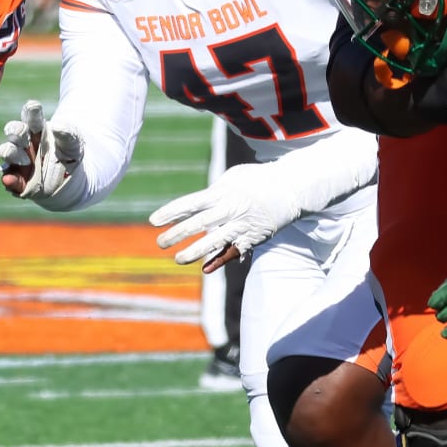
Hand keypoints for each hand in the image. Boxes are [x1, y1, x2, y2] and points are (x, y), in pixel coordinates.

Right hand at [0, 100, 82, 201]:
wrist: (73, 181)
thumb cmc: (70, 156)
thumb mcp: (74, 144)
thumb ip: (67, 133)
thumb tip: (57, 125)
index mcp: (36, 130)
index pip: (31, 116)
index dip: (31, 111)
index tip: (33, 106)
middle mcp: (24, 143)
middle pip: (13, 131)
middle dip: (15, 131)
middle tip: (23, 134)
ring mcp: (18, 161)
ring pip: (6, 152)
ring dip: (10, 153)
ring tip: (24, 160)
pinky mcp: (18, 180)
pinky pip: (9, 178)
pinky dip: (8, 179)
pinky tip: (9, 179)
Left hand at [149, 161, 300, 270]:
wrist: (293, 188)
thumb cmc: (258, 180)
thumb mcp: (233, 178)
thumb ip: (213, 192)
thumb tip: (195, 206)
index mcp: (223, 192)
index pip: (191, 203)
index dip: (171, 212)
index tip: (153, 221)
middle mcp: (231, 209)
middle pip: (199, 223)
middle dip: (177, 234)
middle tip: (160, 242)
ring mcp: (242, 225)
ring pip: (215, 241)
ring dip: (195, 251)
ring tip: (177, 259)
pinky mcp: (253, 237)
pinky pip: (234, 251)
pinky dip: (220, 260)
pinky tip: (206, 268)